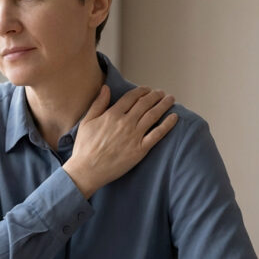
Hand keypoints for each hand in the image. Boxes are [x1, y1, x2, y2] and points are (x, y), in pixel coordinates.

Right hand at [63, 85, 178, 197]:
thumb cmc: (84, 147)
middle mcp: (125, 122)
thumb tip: (106, 88)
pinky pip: (157, 134)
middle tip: (161, 93)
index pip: (131, 97)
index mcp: (112, 114)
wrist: (87, 170)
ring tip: (170, 99)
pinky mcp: (140, 150)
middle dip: (155, 96)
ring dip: (163, 105)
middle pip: (145, 104)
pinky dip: (167, 124)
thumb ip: (98, 104)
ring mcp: (134, 136)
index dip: (141, 91)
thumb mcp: (86, 122)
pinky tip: (174, 117)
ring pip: (153, 115)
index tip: (147, 89)